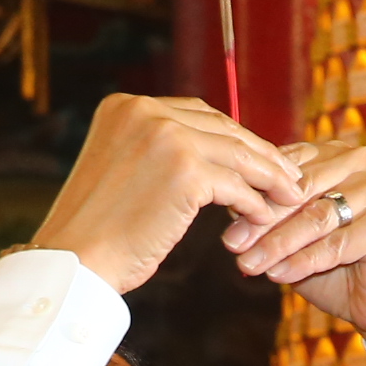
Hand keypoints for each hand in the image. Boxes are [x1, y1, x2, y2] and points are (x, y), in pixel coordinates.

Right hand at [28, 95, 306, 293]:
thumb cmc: (95, 231)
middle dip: (258, 152)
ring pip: (236, 154)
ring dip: (268, 176)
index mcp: (124, 106)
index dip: (231, 136)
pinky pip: (235, 185)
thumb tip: (199, 158)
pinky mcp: (185, 171)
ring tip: (290, 195)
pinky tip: (265, 217)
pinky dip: (255, 202)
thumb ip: (153, 152)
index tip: (256, 155)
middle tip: (288, 173)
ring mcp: (166, 137)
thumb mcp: (119, 172)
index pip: (195, 114)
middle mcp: (144, 111)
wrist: (75, 260)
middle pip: (221, 127)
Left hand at [227, 142, 365, 355]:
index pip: (287, 168)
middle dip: (262, 221)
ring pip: (315, 217)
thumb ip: (270, 214)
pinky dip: (303, 262)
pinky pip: (335, 244)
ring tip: (250, 265)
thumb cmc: (337, 269)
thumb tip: (227, 201)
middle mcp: (362, 162)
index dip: (254, 196)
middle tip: (232, 246)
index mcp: (337, 154)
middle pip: (299, 190)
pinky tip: (278, 276)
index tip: (226, 228)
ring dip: (278, 243)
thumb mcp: (295, 237)